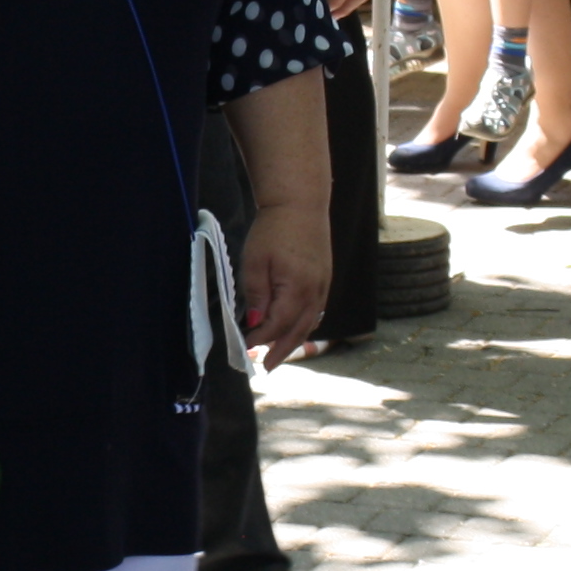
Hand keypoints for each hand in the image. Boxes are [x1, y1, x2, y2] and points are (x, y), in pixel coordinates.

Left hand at [235, 202, 330, 367]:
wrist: (300, 203)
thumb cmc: (274, 229)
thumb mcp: (255, 262)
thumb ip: (257, 295)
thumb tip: (257, 323)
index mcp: (297, 289)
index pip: (277, 325)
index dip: (261, 338)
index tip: (245, 346)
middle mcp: (316, 291)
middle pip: (298, 330)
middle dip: (281, 351)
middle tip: (267, 367)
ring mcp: (323, 285)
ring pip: (310, 322)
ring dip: (294, 341)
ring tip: (279, 355)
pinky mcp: (325, 278)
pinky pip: (316, 309)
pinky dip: (304, 324)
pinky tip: (295, 329)